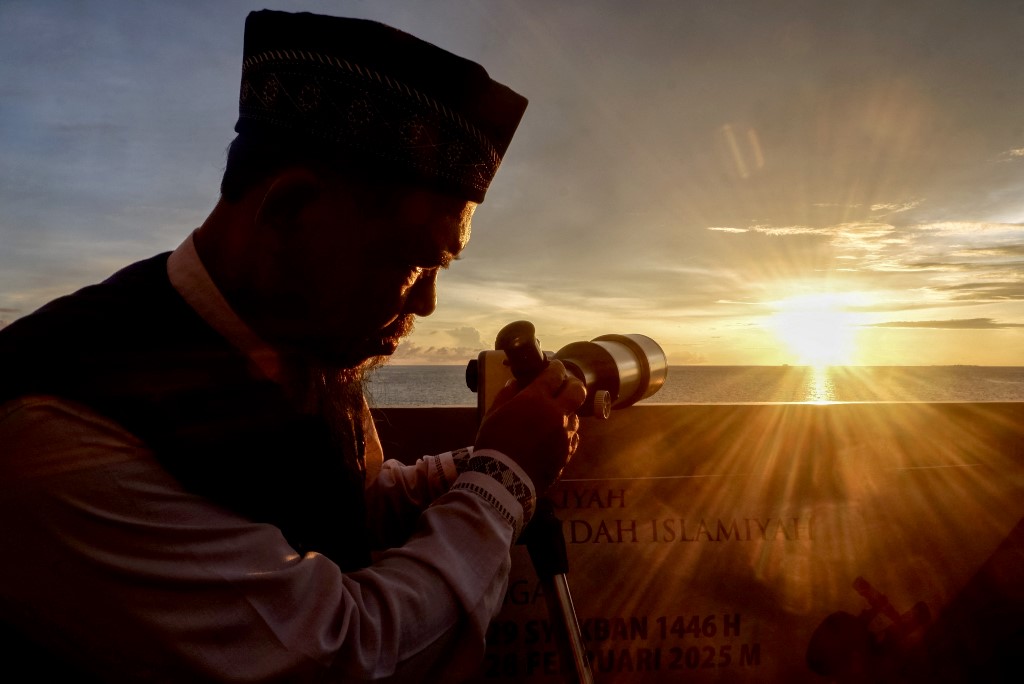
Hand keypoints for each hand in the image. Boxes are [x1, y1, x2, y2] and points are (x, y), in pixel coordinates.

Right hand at [473, 361, 585, 492]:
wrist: (504, 480)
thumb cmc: (494, 444)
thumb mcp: (493, 414)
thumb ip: (506, 395)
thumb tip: (515, 383)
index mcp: (536, 399)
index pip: (555, 374)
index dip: (556, 368)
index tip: (553, 368)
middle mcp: (556, 413)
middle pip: (577, 390)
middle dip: (572, 384)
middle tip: (563, 386)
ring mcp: (565, 434)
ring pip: (576, 415)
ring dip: (567, 412)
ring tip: (555, 416)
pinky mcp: (567, 453)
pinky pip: (572, 437)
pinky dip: (565, 433)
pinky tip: (554, 436)